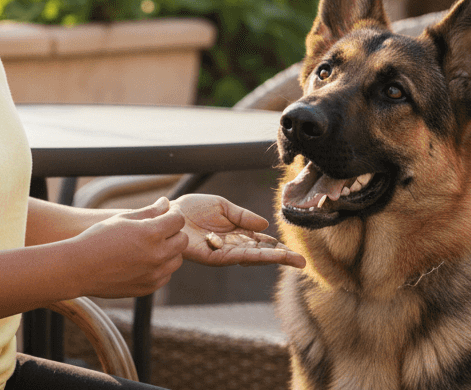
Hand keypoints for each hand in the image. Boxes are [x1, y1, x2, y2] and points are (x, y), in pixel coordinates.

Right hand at [69, 197, 187, 297]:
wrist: (79, 268)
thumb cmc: (98, 239)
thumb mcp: (123, 219)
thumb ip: (149, 211)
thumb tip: (166, 203)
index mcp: (151, 233)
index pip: (178, 220)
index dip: (174, 213)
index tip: (167, 212)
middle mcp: (157, 255)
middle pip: (182, 240)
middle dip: (174, 231)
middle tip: (161, 228)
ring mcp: (154, 274)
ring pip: (177, 259)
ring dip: (170, 250)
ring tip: (154, 245)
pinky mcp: (148, 288)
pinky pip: (166, 275)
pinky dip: (161, 267)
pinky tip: (147, 260)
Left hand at [171, 194, 305, 268]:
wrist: (169, 213)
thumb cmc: (192, 209)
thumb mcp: (223, 206)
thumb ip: (243, 216)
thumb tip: (265, 226)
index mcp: (236, 233)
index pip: (261, 243)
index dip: (277, 247)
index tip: (294, 252)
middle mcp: (232, 246)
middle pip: (262, 254)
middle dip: (282, 258)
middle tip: (301, 263)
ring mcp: (224, 253)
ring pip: (254, 257)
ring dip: (273, 259)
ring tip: (292, 260)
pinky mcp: (214, 256)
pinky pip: (238, 256)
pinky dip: (256, 256)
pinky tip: (269, 255)